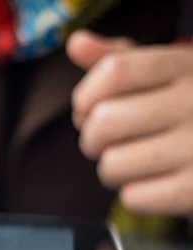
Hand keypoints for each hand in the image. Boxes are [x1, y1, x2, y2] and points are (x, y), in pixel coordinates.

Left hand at [68, 30, 192, 215]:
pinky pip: (133, 197)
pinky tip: (154, 182)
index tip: (88, 109)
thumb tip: (76, 43)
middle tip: (107, 143)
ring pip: (112, 165)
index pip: (114, 72)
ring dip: (111, 170)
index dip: (85, 97)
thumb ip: (118, 57)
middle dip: (91, 140)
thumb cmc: (188, 108)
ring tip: (133, 162)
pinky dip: (135, 194)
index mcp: (183, 67)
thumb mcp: (163, 73)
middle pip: (103, 123)